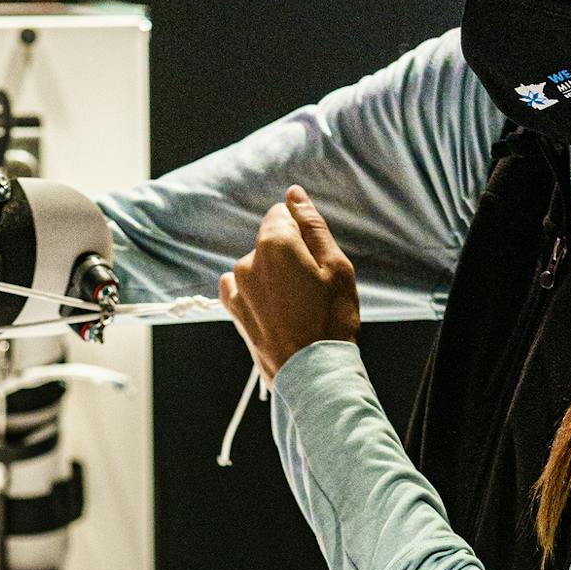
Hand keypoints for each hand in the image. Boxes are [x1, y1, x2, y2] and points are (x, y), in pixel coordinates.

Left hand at [219, 185, 359, 383]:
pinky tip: (276, 312)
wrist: (313, 374)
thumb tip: (294, 195)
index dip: (301, 232)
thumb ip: (312, 225)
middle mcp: (247, 261)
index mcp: (274, 244)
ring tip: (297, 306)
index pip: (281, 215)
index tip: (315, 259)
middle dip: (288, 256)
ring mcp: (237, 288)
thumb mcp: (336, 266)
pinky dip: (257, 294)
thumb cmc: (332, 319)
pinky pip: (241, 288)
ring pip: (257, 266)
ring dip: (273, 277)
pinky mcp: (233, 311)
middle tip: (312, 288)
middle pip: (269, 242)